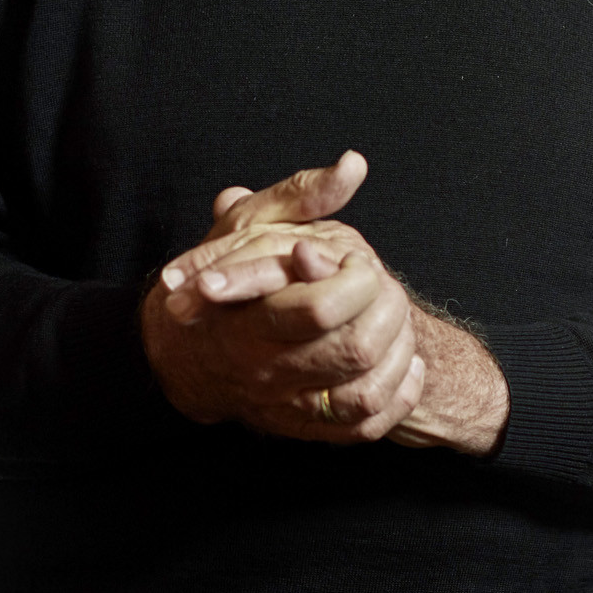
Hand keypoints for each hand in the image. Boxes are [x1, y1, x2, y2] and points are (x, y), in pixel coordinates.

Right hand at [141, 157, 423, 443]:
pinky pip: (363, 427)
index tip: (362, 263)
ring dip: (399, 358)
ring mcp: (285, 404)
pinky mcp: (303, 427)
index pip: (319, 309)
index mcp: (249, 318)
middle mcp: (266, 369)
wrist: (186, 356)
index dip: (357, 283)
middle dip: (389, 316)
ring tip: (401, 325)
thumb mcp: (250, 226)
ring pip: (363, 395)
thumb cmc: (220, 280)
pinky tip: (406, 367)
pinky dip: (396, 398)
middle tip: (390, 291)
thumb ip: (302, 196)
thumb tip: (353, 165)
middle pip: (351, 352)